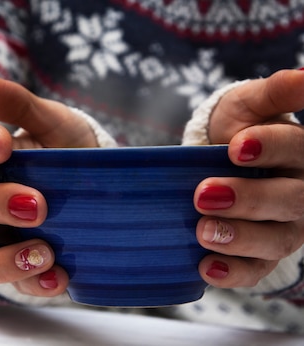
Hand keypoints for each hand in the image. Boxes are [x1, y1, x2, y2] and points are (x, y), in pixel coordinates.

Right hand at [0, 72, 98, 296]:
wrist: (114, 196)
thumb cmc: (75, 153)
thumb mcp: (57, 125)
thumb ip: (19, 105)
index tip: (3, 143)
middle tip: (38, 206)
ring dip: (2, 260)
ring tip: (44, 253)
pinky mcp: (19, 271)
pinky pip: (7, 287)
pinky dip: (31, 285)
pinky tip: (60, 276)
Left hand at [196, 69, 303, 287]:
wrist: (219, 157)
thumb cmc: (239, 127)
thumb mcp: (252, 103)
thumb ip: (276, 91)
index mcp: (301, 153)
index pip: (296, 150)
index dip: (271, 148)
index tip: (235, 148)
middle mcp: (301, 193)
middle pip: (289, 200)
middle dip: (248, 198)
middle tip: (204, 194)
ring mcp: (285, 227)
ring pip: (276, 240)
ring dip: (239, 238)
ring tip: (202, 231)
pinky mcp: (262, 253)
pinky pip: (255, 269)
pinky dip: (232, 272)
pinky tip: (206, 268)